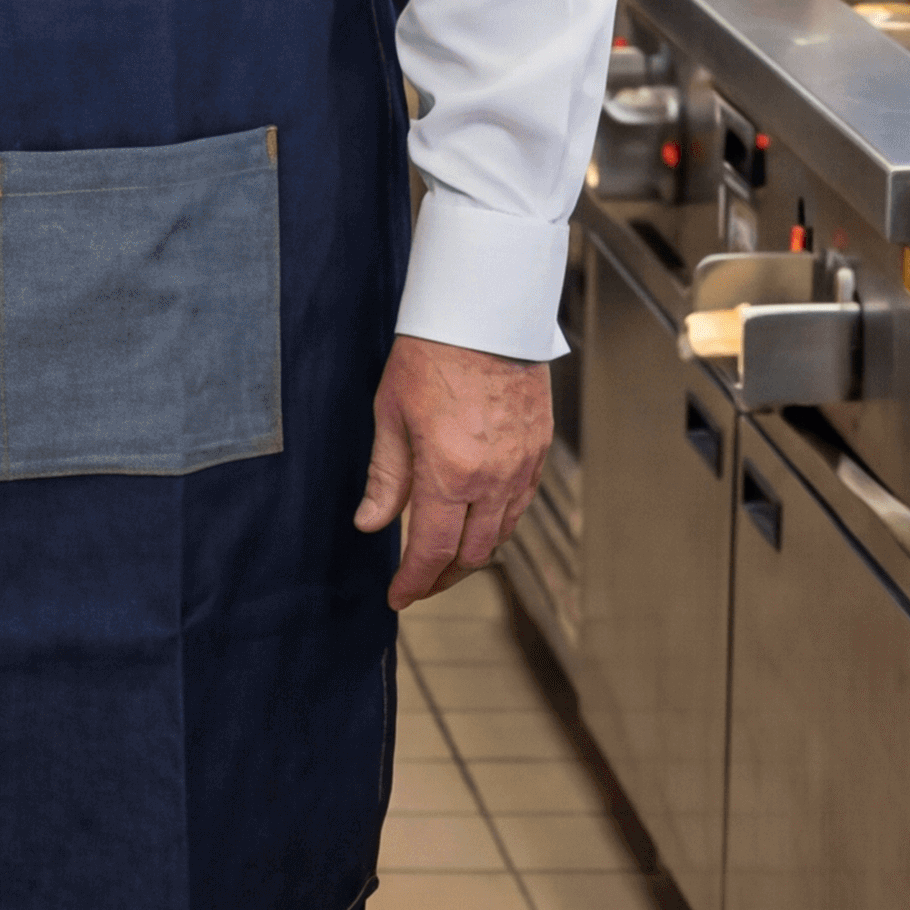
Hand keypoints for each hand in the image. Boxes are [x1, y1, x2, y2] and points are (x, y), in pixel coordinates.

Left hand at [357, 337, 552, 609]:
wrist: (485, 313)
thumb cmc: (431, 354)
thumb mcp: (391, 415)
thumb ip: (386, 477)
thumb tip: (371, 523)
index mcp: (450, 472)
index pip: (433, 551)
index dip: (414, 582)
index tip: (398, 596)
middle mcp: (493, 478)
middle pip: (472, 554)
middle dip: (441, 577)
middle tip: (417, 582)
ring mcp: (522, 466)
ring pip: (501, 534)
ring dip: (471, 554)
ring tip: (443, 559)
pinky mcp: (538, 450)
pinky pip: (520, 505)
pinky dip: (497, 524)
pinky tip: (476, 521)